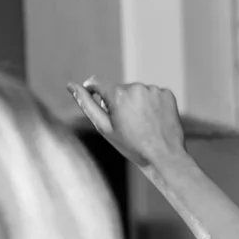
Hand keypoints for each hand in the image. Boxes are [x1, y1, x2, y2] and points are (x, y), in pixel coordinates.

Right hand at [66, 79, 188, 170]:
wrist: (164, 157)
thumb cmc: (131, 146)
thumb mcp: (104, 127)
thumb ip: (86, 104)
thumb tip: (71, 85)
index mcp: (118, 94)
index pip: (97, 81)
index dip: (94, 90)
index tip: (96, 98)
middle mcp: (136, 87)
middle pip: (119, 89)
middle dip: (119, 101)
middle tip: (127, 124)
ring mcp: (154, 90)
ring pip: (137, 92)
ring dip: (136, 103)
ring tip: (142, 124)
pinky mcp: (167, 94)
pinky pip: (153, 94)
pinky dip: (152, 104)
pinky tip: (154, 120)